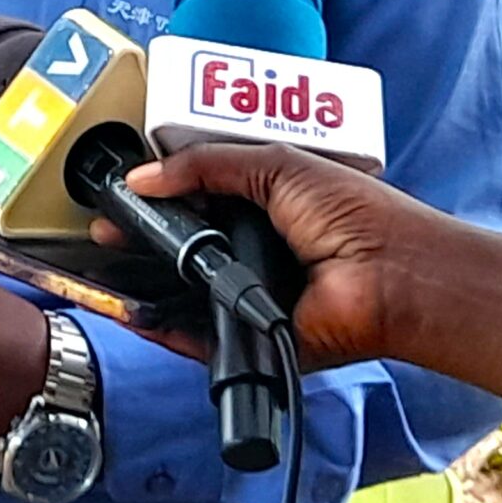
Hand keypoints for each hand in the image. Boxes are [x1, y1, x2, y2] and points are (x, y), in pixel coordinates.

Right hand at [98, 145, 452, 370]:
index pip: (194, 196)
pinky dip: (166, 329)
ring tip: (109, 271)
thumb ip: (205, 165)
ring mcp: (250, 295)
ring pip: (183, 292)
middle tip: (106, 232)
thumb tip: (143, 177)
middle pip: (183, 245)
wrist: (395, 276)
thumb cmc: (357, 215)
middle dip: (142, 239)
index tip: (123, 193)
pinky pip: (198, 336)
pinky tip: (136, 313)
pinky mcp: (252, 336)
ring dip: (147, 284)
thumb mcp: (275, 166)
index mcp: (260, 203)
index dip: (158, 193)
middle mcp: (252, 250)